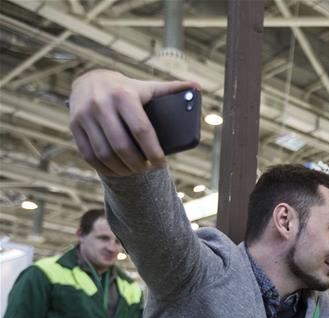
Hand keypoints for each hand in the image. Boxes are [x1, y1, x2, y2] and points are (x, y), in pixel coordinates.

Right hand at [68, 69, 198, 176]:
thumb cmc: (127, 88)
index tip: (162, 163)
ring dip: (122, 169)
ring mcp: (85, 115)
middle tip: (148, 170)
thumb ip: (170, 89)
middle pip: (123, 146)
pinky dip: (104, 168)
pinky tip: (116, 170)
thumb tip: (197, 87)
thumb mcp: (147, 87)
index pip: (142, 130)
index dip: (154, 152)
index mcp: (124, 95)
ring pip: (105, 154)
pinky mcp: (74, 126)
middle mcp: (102, 104)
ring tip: (134, 171)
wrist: (89, 79)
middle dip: (138, 165)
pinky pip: (89, 155)